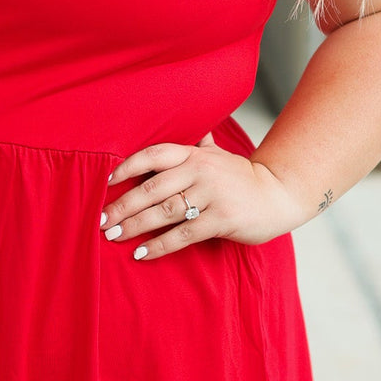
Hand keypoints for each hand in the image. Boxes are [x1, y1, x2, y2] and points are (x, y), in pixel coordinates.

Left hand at [100, 133, 308, 257]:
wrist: (278, 195)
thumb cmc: (241, 176)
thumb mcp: (218, 154)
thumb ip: (198, 144)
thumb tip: (188, 128)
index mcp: (194, 155)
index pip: (154, 154)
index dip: (128, 166)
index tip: (107, 181)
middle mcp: (200, 171)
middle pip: (152, 187)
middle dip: (123, 204)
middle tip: (101, 219)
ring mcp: (211, 196)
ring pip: (164, 211)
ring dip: (135, 225)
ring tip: (114, 236)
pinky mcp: (221, 220)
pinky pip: (183, 234)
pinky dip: (159, 245)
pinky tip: (141, 253)